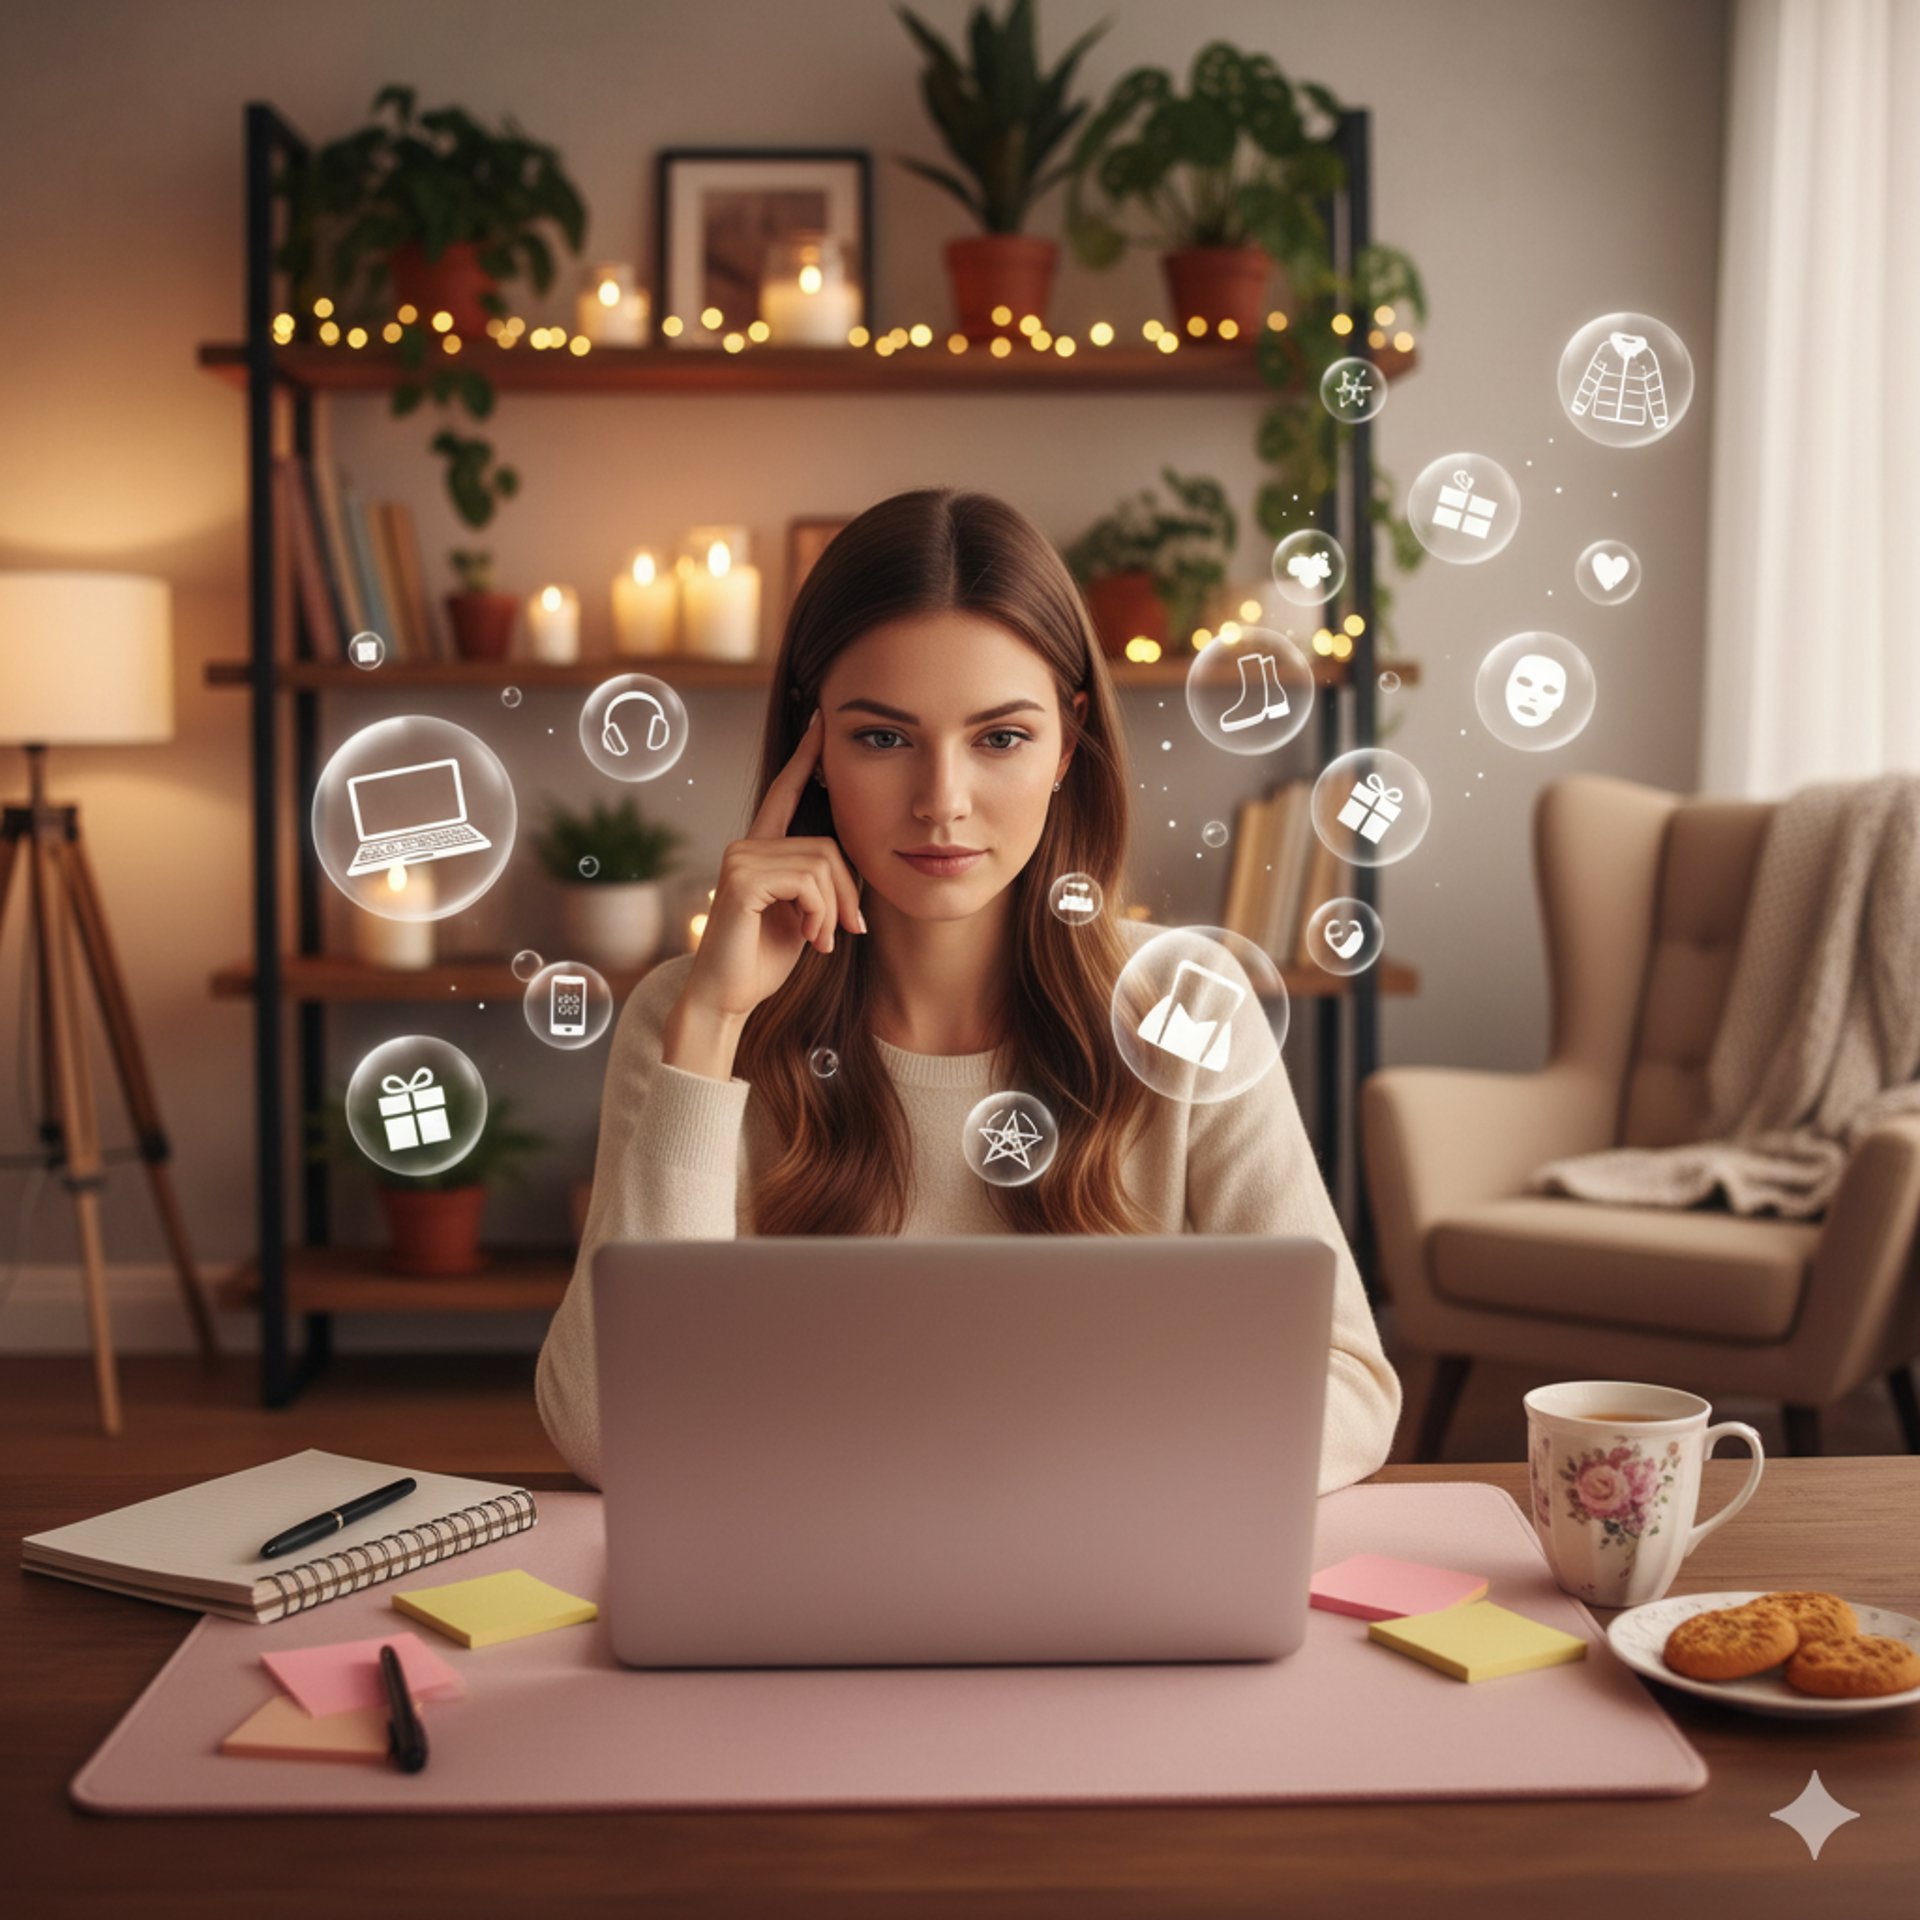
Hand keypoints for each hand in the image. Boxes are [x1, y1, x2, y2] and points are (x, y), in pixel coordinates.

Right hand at [676, 709, 865, 1022]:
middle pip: (826, 845)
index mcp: (759, 850)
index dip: (805, 758)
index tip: (821, 722)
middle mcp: (745, 846)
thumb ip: (818, 884)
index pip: (784, 793)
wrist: (727, 998)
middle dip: (847, 891)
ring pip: (821, 864)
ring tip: (822, 940)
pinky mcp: (743, 880)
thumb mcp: (802, 915)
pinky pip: (808, 882)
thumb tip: (850, 870)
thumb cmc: (761, 961)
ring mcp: (740, 859)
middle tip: (849, 930)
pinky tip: (810, 940)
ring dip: (834, 910)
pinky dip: (820, 915)